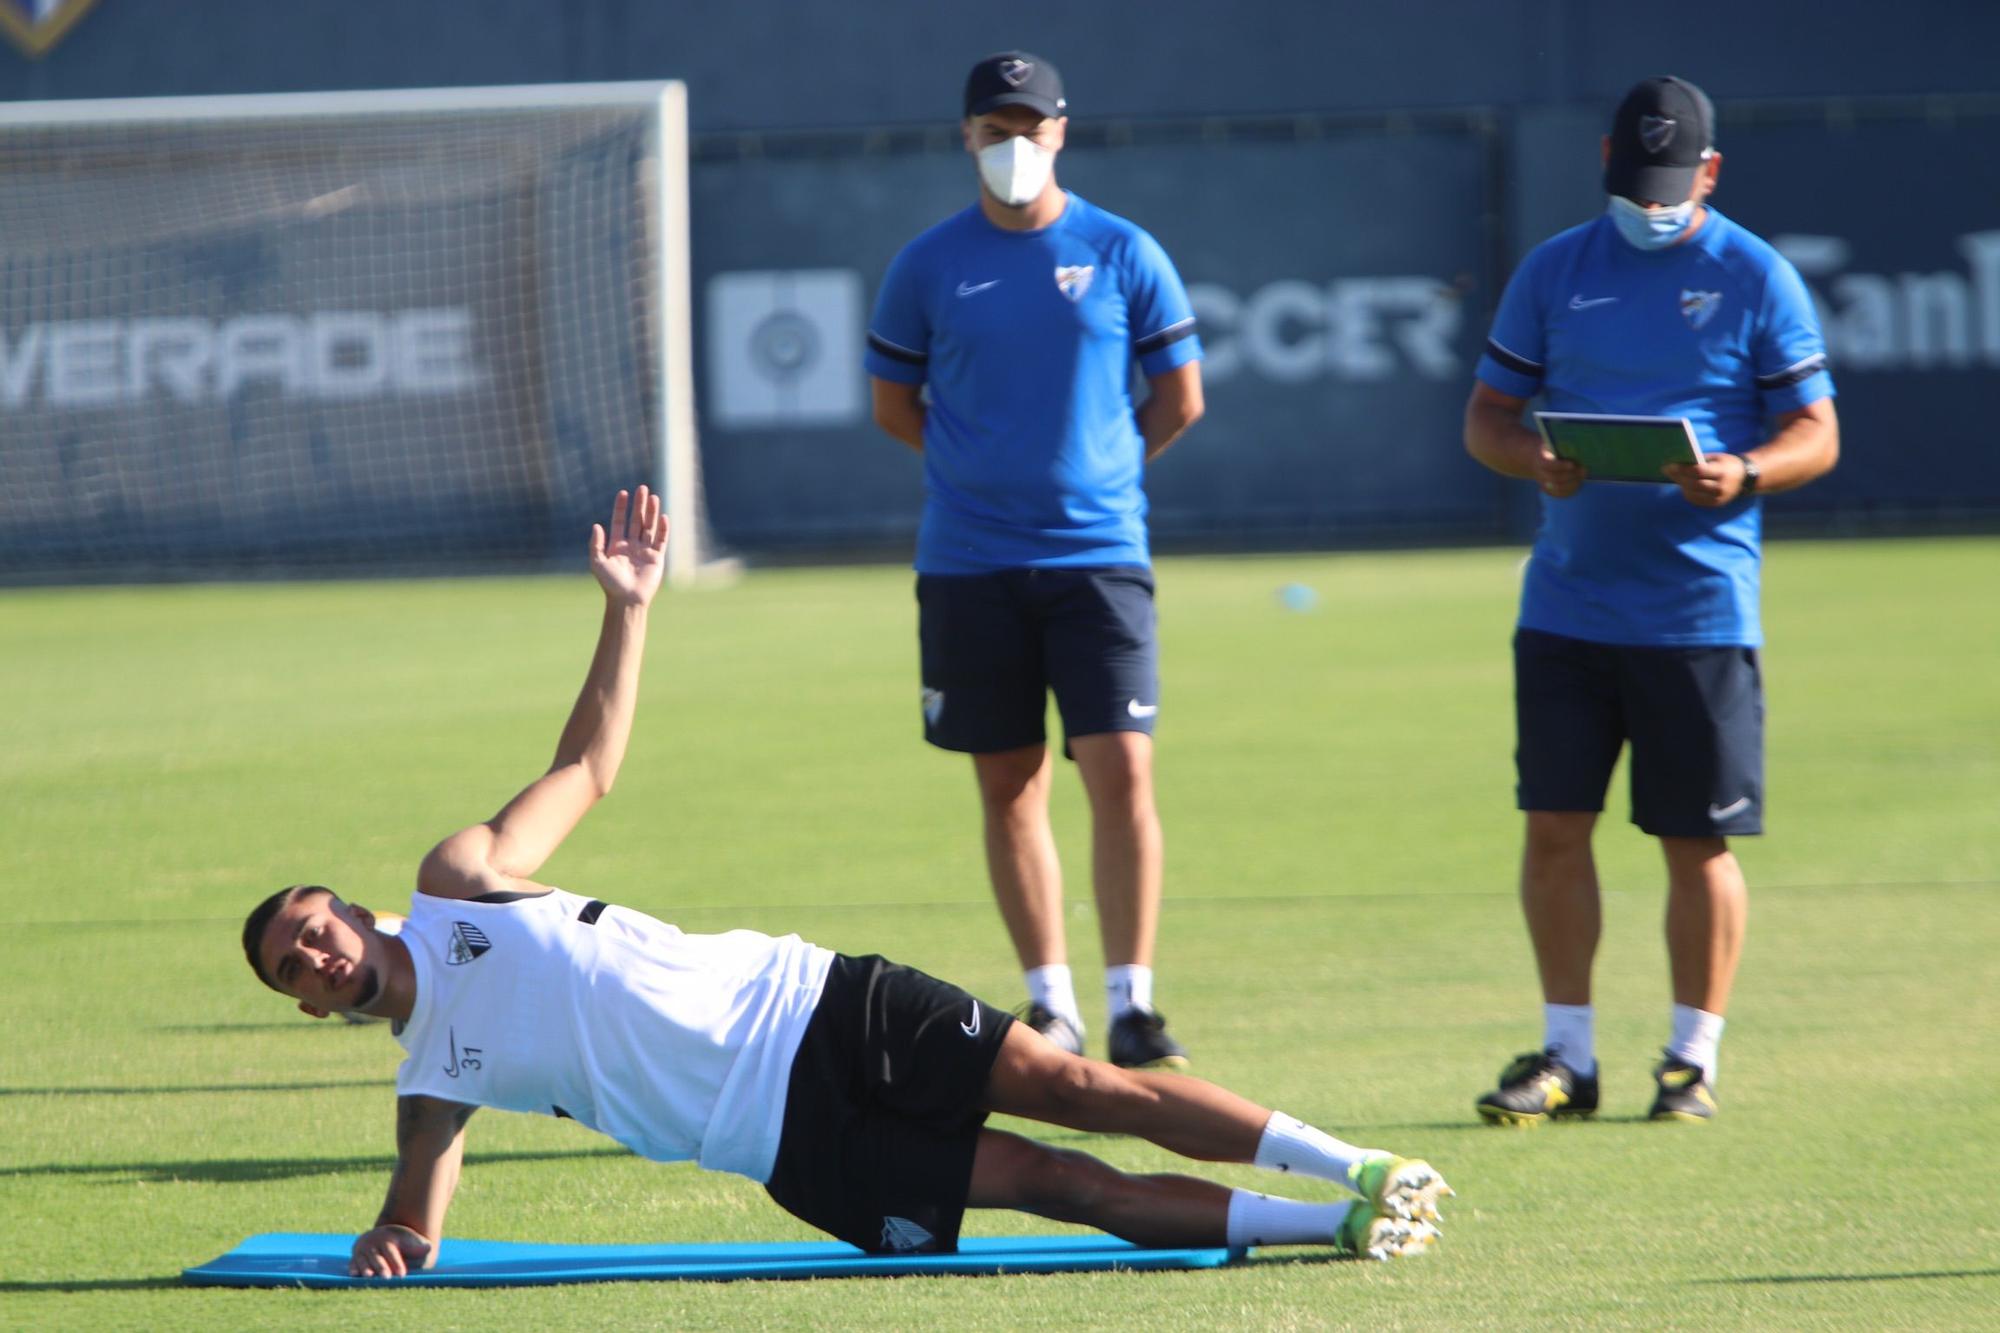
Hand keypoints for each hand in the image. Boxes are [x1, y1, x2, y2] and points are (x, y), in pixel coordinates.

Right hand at [349, 1223, 433, 1277]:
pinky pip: (353, 1261)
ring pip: (364, 1259)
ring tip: (369, 1276)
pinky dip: (353, 1267)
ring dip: (365, 1267)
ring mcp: (363, 1249)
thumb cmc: (403, 1241)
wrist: (386, 1233)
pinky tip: (354, 1274)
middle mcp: (374, 1243)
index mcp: (388, 1239)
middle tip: (386, 1277)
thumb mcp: (412, 1240)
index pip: (392, 1252)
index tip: (402, 1274)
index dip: (396, 1263)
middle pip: (377, 1256)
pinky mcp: (356, 1256)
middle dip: (381, 1267)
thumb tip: (429, 1248)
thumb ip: (421, 1246)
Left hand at [589, 486, 669, 606]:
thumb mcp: (597, 562)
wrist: (626, 599)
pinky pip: (661, 540)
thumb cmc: (610, 583)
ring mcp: (645, 551)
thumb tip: (597, 525)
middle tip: (642, 488)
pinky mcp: (656, 558)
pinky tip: (663, 516)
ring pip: (649, 527)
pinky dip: (663, 529)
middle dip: (639, 505)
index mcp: (617, 546)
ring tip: (653, 497)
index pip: (620, 521)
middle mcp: (631, 546)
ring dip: (651, 512)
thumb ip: (596, 544)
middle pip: (637, 520)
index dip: (621, 507)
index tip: (623, 493)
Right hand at [1533, 449, 1586, 499]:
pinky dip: (1569, 490)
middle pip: (1555, 478)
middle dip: (1571, 475)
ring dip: (1573, 483)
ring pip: (1558, 488)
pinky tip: (1577, 483)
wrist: (1537, 459)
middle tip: (1584, 470)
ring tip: (1582, 476)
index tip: (1572, 464)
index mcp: (1540, 460)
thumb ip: (1563, 446)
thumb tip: (1579, 447)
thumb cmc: (1550, 449)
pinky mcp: (1549, 489)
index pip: (1549, 465)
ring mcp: (1544, 482)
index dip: (1561, 466)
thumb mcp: (1553, 444)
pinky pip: (1559, 494)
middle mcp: (1540, 473)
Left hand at [1663, 453, 1747, 507]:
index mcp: (1723, 472)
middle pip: (1693, 484)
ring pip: (1692, 493)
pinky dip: (1687, 492)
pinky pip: (1695, 499)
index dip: (1683, 469)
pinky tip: (1682, 484)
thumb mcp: (1717, 458)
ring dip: (1681, 484)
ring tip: (1673, 475)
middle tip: (1667, 469)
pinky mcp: (1715, 504)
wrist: (1745, 478)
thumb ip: (1700, 461)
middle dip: (1678, 476)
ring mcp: (1718, 498)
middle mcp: (1721, 487)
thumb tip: (1678, 462)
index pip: (1699, 471)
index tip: (1671, 464)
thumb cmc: (1727, 464)